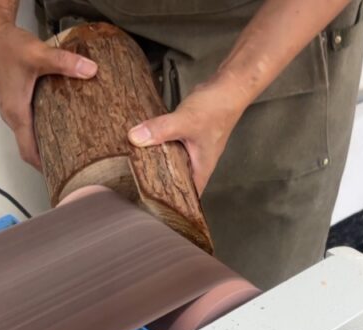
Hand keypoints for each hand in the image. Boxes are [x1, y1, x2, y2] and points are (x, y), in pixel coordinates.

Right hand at [0, 6, 97, 168]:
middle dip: (49, 159)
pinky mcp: (16, 100)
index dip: (43, 166)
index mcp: (16, 113)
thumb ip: (65, 62)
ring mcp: (13, 109)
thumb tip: (91, 69)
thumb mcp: (39, 54)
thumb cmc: (9, 47)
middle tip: (74, 166)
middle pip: (29, 147)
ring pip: (29, 135)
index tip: (61, 177)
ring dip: (46, 144)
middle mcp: (12, 115)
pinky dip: (43, 130)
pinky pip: (29, 123)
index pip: (27, 151)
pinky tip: (61, 125)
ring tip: (71, 150)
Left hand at [127, 76, 246, 194]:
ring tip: (134, 171)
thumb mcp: (186, 121)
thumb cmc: (217, 108)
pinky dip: (158, 146)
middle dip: (159, 186)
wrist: (228, 86)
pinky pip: (169, 146)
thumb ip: (161, 130)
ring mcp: (192, 148)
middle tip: (135, 191)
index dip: (173, 206)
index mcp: (201, 168)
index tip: (152, 210)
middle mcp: (197, 162)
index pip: (187, 197)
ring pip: (172, 163)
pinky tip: (144, 144)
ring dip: (156, 164)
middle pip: (176, 181)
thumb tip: (136, 138)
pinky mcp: (186, 135)